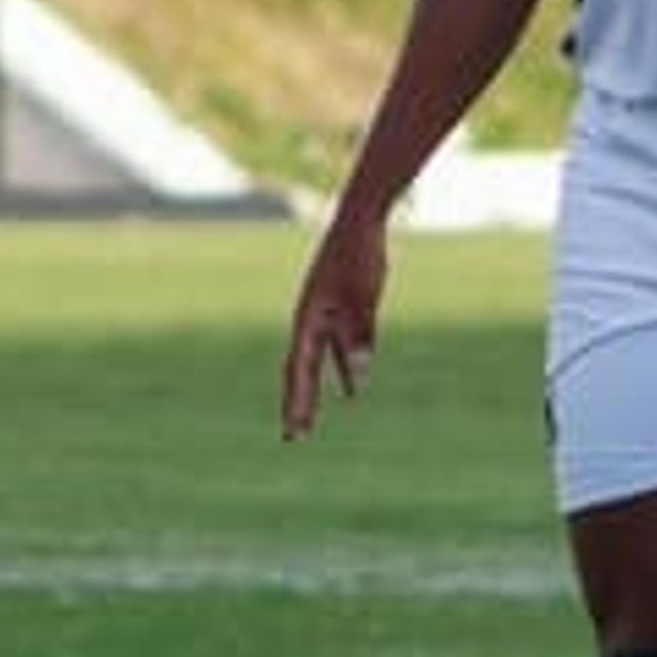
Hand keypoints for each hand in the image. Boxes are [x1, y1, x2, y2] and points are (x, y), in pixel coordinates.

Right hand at [281, 216, 388, 438]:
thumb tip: (357, 382)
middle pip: (301, 371)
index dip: (297, 402)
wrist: (362, 219)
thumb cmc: (360, 256)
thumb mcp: (364, 299)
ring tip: (310, 422)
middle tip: (293, 437)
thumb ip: (359, 339)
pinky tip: (352, 390)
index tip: (294, 431)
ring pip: (319, 363)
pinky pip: (340, 348)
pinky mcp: (343, 309)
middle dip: (298, 404)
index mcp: (309, 318)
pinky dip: (343, 369)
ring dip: (316, 392)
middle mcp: (312, 320)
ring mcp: (325, 314)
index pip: (300, 370)